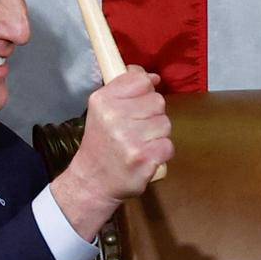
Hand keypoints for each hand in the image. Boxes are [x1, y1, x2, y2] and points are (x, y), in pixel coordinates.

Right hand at [50, 66, 173, 240]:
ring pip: (165, 123)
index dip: (146, 90)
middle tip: (136, 130)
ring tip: (140, 144)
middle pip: (157, 102)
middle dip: (152, 115)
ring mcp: (130, 139)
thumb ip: (125, 89)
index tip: (138, 102)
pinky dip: (160, 152)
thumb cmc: (101, 143)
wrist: (92, 182)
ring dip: (157, 135)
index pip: (141, 81)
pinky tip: (145, 156)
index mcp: (103, 100)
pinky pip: (168, 145)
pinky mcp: (144, 159)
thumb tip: (153, 77)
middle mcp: (114, 117)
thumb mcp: (102, 110)